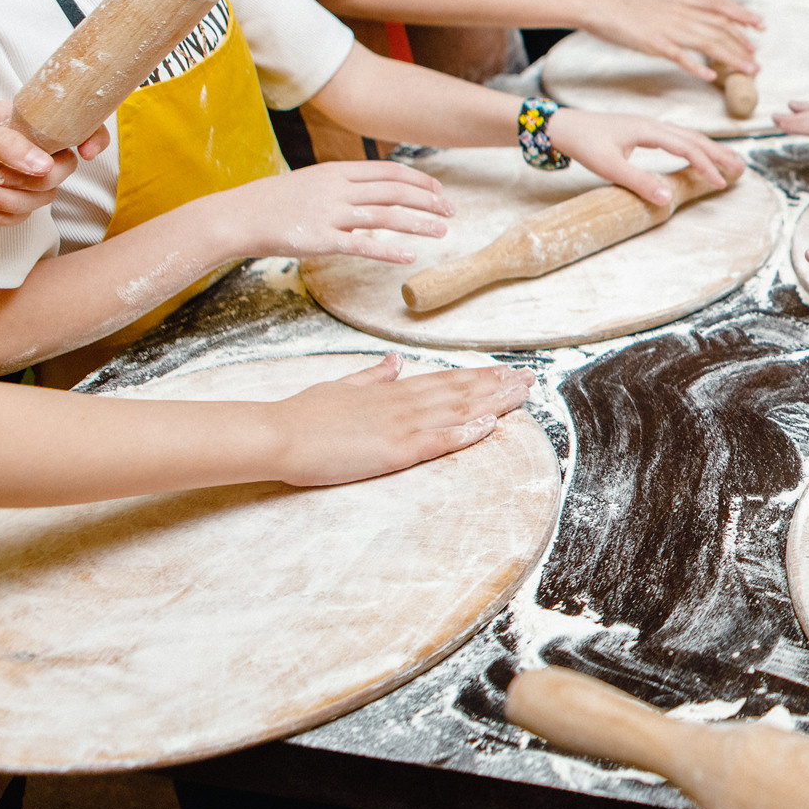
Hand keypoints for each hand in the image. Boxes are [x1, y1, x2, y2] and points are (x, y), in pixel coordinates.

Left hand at [0, 101, 108, 225]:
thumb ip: (5, 142)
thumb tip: (44, 164)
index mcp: (17, 120)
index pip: (69, 122)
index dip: (90, 135)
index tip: (88, 152)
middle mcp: (21, 148)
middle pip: (62, 167)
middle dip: (36, 181)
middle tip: (3, 179)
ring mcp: (14, 177)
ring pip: (43, 196)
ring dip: (12, 202)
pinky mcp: (3, 204)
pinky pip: (22, 217)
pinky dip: (1, 217)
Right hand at [207, 161, 453, 262]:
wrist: (240, 215)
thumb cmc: (277, 201)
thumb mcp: (314, 183)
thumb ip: (345, 187)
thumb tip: (375, 199)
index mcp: (338, 172)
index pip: (390, 172)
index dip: (420, 181)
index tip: (439, 192)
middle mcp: (338, 190)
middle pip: (395, 192)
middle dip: (429, 202)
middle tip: (452, 212)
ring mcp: (330, 214)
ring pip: (386, 217)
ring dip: (419, 224)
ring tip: (442, 232)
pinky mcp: (321, 240)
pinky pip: (362, 246)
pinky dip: (390, 251)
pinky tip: (410, 257)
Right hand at [267, 354, 535, 485]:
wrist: (277, 433)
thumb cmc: (303, 415)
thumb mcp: (342, 387)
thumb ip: (372, 376)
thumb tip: (394, 360)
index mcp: (391, 391)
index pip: (444, 380)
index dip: (477, 376)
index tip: (504, 370)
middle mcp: (403, 403)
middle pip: (460, 392)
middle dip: (497, 385)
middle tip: (531, 378)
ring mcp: (401, 425)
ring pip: (458, 410)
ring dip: (494, 402)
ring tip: (523, 393)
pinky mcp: (395, 449)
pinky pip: (438, 440)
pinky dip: (466, 432)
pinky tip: (491, 423)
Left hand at [544, 106, 744, 205]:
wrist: (561, 125)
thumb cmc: (583, 142)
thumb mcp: (609, 166)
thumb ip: (639, 182)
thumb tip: (668, 198)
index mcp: (649, 130)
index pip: (687, 148)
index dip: (706, 166)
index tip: (721, 183)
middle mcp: (653, 124)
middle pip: (695, 138)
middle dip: (719, 153)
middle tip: (741, 168)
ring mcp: (648, 126)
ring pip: (688, 136)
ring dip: (710, 149)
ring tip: (728, 161)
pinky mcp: (642, 131)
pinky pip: (676, 138)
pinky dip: (694, 147)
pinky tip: (697, 155)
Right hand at [581, 0, 760, 77]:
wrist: (598, 4)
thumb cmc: (623, 8)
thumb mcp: (657, 10)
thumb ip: (675, 18)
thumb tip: (687, 28)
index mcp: (680, 7)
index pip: (718, 16)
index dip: (739, 27)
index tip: (756, 39)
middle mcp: (679, 16)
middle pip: (719, 31)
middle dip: (742, 47)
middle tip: (758, 63)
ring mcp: (668, 29)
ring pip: (707, 43)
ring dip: (730, 58)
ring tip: (748, 70)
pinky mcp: (653, 42)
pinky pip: (679, 56)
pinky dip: (696, 67)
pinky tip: (710, 77)